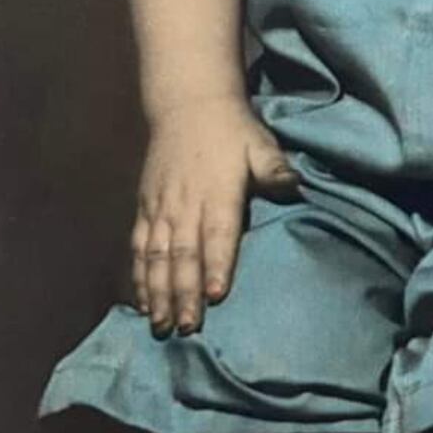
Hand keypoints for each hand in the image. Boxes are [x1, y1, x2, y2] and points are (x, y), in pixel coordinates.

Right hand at [131, 97, 298, 336]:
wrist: (188, 106)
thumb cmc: (233, 130)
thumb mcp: (260, 144)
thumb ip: (274, 168)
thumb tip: (293, 186)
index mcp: (217, 192)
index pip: (217, 234)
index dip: (215, 265)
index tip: (215, 296)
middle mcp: (185, 204)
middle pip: (183, 255)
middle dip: (183, 293)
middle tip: (187, 327)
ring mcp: (161, 208)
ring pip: (156, 257)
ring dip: (158, 293)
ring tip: (162, 324)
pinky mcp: (145, 208)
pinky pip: (139, 247)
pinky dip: (139, 276)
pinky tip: (142, 302)